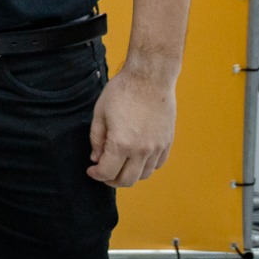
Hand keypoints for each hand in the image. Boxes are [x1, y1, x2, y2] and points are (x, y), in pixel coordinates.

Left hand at [86, 66, 176, 185]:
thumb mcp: (100, 113)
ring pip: (143, 175)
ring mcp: (157, 147)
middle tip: (103, 172)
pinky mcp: (167, 142)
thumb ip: (96, 139)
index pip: (107, 172)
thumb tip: (96, 158)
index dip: (96, 175)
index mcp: (121, 143)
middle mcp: (141, 150)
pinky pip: (157, 164)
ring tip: (119, 164)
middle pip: (126, 180)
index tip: (91, 170)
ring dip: (129, 174)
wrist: (150, 78)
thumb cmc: (122, 91)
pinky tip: (136, 158)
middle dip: (111, 180)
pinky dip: (145, 166)